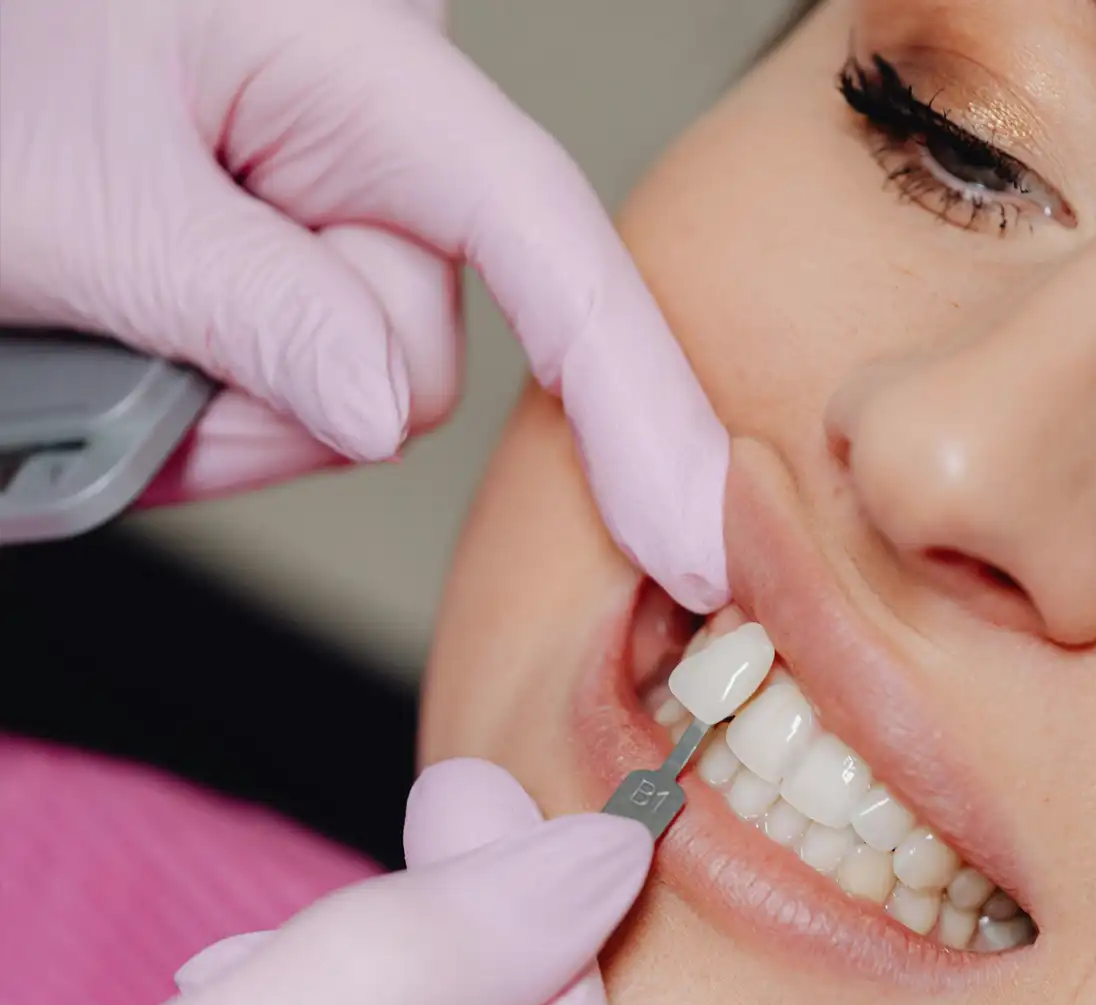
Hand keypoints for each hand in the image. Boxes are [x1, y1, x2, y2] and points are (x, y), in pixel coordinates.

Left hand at [0, 0, 727, 611]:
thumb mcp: (85, 199)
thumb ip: (254, 305)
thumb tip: (385, 407)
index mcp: (356, 58)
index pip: (544, 235)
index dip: (630, 394)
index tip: (687, 532)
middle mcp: (378, 130)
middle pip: (423, 352)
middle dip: (290, 394)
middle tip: (139, 339)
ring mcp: (344, 205)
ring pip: (361, 393)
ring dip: (239, 408)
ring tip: (114, 328)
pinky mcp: (307, 266)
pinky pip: (312, 393)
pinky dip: (225, 411)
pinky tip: (147, 349)